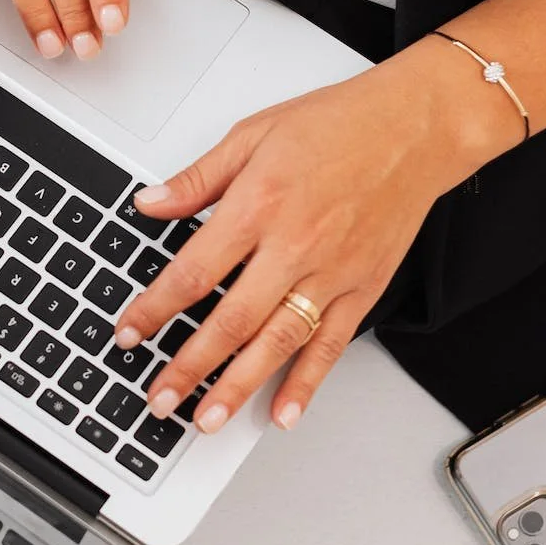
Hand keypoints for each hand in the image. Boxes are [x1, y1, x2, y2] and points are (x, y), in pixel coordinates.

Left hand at [113, 49, 517, 432]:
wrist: (415, 128)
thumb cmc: (339, 124)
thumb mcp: (254, 134)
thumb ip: (199, 178)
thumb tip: (149, 204)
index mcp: (259, 205)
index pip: (193, 272)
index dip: (155, 309)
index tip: (130, 332)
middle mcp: (294, 245)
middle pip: (230, 321)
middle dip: (189, 367)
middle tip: (160, 397)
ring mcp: (331, 272)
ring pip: (277, 343)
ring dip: (238, 386)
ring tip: (205, 420)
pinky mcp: (363, 287)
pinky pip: (331, 345)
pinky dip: (307, 383)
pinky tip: (282, 412)